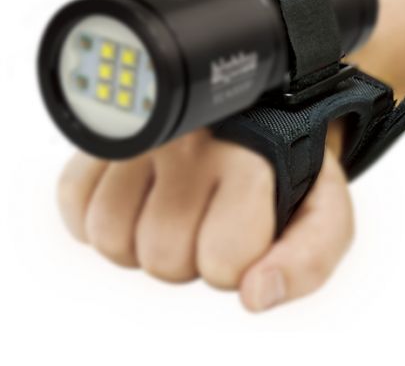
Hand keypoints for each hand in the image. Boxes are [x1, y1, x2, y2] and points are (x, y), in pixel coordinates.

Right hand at [57, 127, 352, 311]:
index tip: (245, 229)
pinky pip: (74, 200)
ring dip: (142, 241)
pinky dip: (98, 217)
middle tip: (207, 218)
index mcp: (251, 163)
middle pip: (163, 258)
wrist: (258, 114)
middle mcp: (193, 143)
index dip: (234, 263)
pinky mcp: (107, 137)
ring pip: (110, 236)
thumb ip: (308, 261)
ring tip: (173, 207)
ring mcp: (143, 137)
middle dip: (187, 256)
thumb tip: (255, 295)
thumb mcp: (325, 215)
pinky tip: (137, 199)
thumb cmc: (287, 171)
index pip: (222, 264)